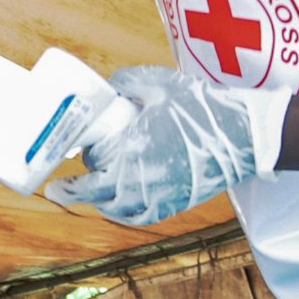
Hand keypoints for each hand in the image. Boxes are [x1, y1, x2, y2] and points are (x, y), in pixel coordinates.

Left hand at [53, 65, 288, 224]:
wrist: (245, 135)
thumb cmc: (201, 107)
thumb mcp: (159, 83)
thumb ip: (127, 82)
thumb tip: (107, 87)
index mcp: (133, 154)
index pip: (91, 180)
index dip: (68, 187)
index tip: (53, 186)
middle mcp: (144, 182)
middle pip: (100, 197)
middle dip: (83, 188)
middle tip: (76, 174)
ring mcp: (163, 197)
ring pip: (120, 211)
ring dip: (103, 203)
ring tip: (94, 190)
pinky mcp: (178, 203)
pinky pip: (143, 216)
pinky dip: (126, 213)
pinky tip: (120, 203)